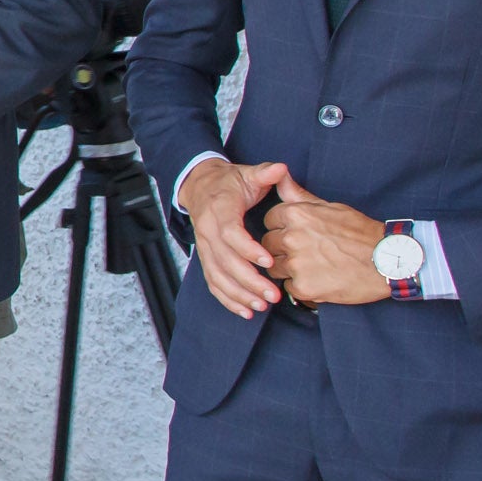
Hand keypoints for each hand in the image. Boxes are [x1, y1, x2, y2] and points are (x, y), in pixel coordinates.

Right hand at [178, 157, 290, 317]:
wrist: (200, 187)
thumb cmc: (229, 183)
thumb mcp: (247, 173)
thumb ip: (265, 173)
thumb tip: (281, 169)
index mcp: (219, 211)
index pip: (231, 234)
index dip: (248, 249)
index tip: (269, 261)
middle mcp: (208, 232)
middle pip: (224, 261)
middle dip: (248, 281)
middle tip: (273, 294)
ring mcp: (205, 248)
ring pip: (218, 276)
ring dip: (239, 294)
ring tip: (262, 306)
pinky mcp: (206, 259)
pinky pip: (213, 283)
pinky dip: (227, 299)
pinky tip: (245, 311)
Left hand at [262, 170, 388, 305]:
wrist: (388, 260)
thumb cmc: (360, 232)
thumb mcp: (329, 206)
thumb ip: (299, 195)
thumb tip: (280, 174)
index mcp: (296, 214)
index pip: (269, 220)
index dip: (282, 228)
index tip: (299, 233)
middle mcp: (292, 237)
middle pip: (268, 244)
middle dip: (282, 249)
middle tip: (307, 252)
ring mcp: (296, 264)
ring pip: (274, 267)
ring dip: (289, 269)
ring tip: (314, 266)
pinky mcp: (304, 287)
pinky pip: (288, 287)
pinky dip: (301, 286)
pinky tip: (320, 279)